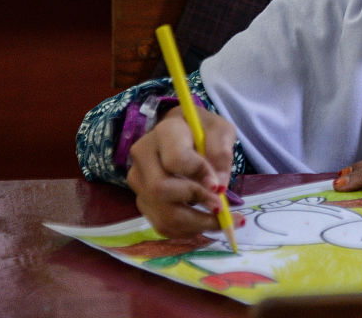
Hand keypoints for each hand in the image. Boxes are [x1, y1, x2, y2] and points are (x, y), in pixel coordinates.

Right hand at [126, 105, 238, 236]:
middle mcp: (144, 156)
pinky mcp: (142, 199)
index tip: (219, 188)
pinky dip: (187, 230)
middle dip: (195, 206)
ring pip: (161, 214)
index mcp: (165, 132)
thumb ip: (221, 153)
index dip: (198, 176)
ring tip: (221, 222)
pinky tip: (204, 223)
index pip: (175, 160)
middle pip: (159, 190)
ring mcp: (139, 180)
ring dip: (195, 225)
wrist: (182, 132)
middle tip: (222, 211)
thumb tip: (219, 188)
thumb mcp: (220, 131)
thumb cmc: (204, 130)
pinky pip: (162, 224)